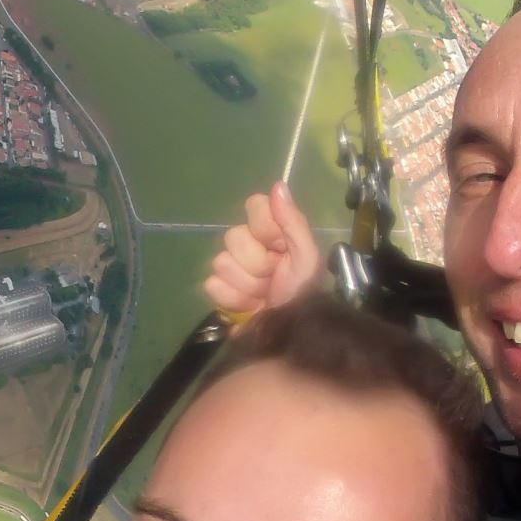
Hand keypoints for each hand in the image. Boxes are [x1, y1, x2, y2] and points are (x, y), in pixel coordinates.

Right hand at [204, 182, 322, 323]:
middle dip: (257, 264)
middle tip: (274, 279)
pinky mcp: (221, 291)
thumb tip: (277, 185)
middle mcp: (251, 244)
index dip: (264, 227)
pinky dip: (234, 300)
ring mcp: (233, 268)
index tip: (278, 246)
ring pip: (221, 263)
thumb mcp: (307, 258)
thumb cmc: (303, 294)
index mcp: (274, 231)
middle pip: (233, 237)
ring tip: (264, 296)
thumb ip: (293, 222)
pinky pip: (213, 285)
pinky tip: (250, 307)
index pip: (254, 205)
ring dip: (246, 286)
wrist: (290, 335)